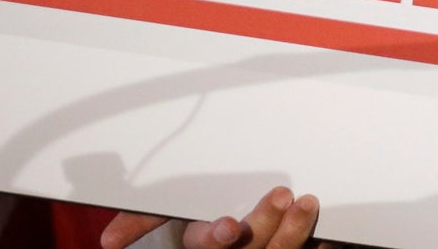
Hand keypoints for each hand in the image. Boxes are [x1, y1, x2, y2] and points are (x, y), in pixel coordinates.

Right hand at [102, 187, 320, 247]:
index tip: (228, 226)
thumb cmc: (199, 211)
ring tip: (307, 203)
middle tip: (282, 193)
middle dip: (265, 224)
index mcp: (205, 243)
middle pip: (250, 248)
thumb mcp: (169, 212)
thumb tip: (107, 240)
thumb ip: (140, 217)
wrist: (229, 229)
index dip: (216, 238)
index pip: (208, 246)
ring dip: (294, 233)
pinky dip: (318, 246)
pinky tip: (330, 235)